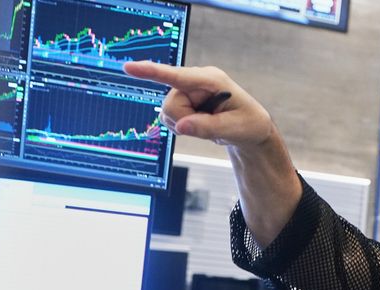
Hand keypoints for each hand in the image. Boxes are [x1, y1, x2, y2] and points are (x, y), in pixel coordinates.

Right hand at [122, 61, 272, 148]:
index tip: (129, 68)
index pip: (177, 76)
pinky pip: (169, 118)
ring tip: (207, 124)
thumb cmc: (249, 124)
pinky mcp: (183, 102)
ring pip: (168, 112)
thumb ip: (208, 127)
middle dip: (186, 121)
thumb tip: (182, 126)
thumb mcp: (234, 128)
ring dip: (185, 124)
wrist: (250, 129)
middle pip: (170, 104)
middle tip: (209, 126)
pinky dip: (182, 126)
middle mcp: (195, 82)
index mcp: (210, 80)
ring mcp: (187, 92)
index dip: (152, 72)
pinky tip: (198, 125)